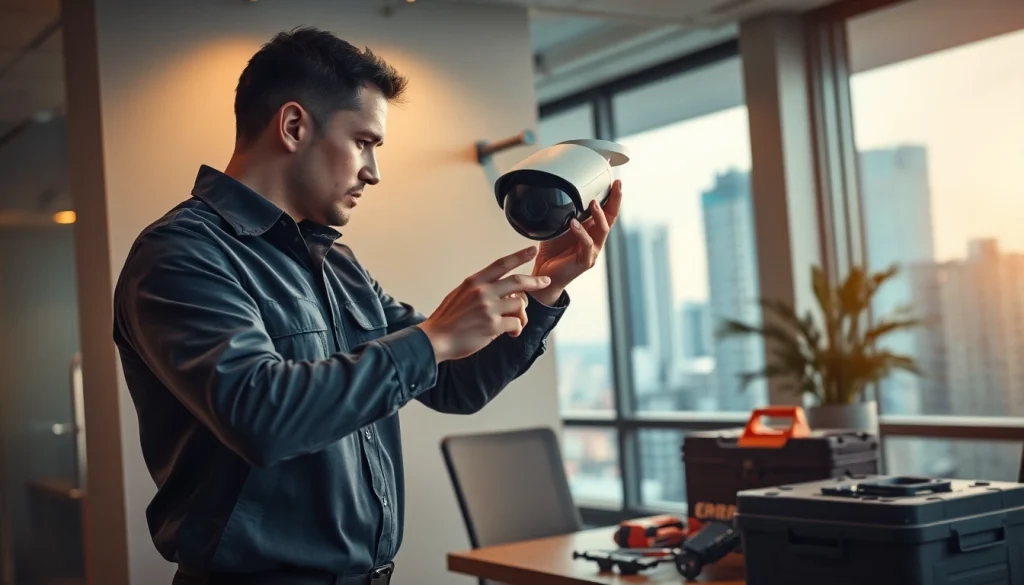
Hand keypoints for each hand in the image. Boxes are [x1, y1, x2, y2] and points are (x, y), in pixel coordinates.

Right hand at [418, 246, 550, 361]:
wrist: (436, 339)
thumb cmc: (448, 319)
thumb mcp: (460, 294)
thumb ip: (480, 288)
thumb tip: (499, 289)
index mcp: (475, 281)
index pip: (501, 264)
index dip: (519, 256)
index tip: (532, 250)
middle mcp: (483, 291)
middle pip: (518, 281)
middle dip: (535, 281)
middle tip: (545, 281)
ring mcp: (488, 308)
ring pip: (520, 305)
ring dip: (522, 315)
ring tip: (516, 324)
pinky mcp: (493, 325)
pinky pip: (516, 323)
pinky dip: (516, 329)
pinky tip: (510, 333)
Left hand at [532, 180, 622, 304]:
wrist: (544, 274)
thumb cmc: (552, 251)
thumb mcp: (558, 227)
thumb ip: (563, 214)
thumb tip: (559, 195)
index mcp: (591, 230)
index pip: (606, 212)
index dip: (613, 198)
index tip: (616, 182)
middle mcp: (595, 240)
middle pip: (610, 218)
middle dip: (615, 201)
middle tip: (616, 186)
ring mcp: (592, 251)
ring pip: (602, 230)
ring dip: (599, 215)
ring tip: (593, 203)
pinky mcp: (585, 261)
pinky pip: (586, 244)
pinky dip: (581, 232)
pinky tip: (574, 224)